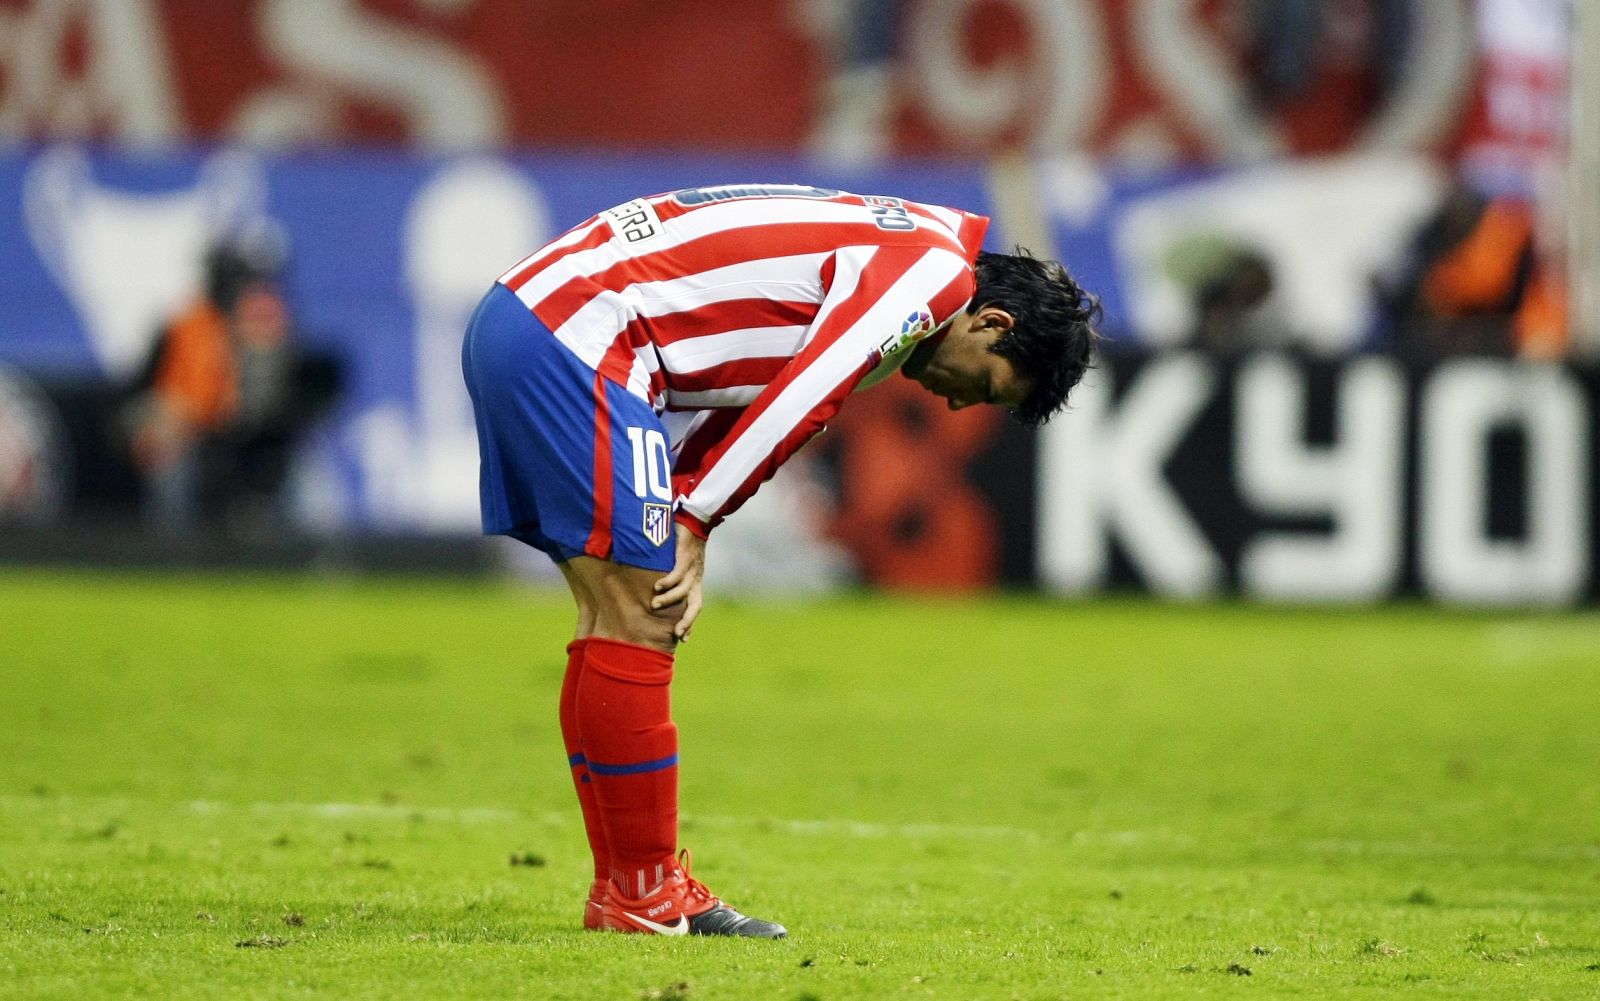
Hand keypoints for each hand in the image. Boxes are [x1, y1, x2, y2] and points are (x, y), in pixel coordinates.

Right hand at [652, 524, 705, 642]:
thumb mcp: (680, 565)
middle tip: (675, 634)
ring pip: (683, 590)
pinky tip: (657, 586)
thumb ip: (672, 579)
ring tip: (654, 604)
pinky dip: (668, 581)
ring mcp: (692, 568)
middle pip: (695, 605)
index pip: (695, 607)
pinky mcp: (685, 556)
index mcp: (695, 582)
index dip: (690, 623)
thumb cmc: (683, 545)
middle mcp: (695, 578)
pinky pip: (677, 573)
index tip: (682, 639)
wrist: (694, 521)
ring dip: (669, 599)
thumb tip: (653, 592)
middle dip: (686, 621)